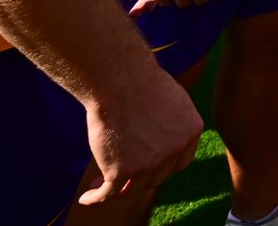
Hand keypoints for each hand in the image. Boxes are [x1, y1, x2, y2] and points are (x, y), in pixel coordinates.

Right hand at [78, 71, 202, 204]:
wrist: (119, 79)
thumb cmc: (139, 82)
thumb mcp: (169, 100)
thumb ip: (170, 122)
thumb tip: (159, 139)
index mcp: (192, 130)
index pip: (180, 162)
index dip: (164, 168)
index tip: (149, 169)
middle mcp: (176, 149)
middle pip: (157, 176)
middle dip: (140, 178)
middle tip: (122, 177)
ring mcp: (151, 163)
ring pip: (133, 186)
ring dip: (117, 189)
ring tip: (98, 184)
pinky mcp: (123, 171)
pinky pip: (108, 192)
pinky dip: (96, 197)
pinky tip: (86, 198)